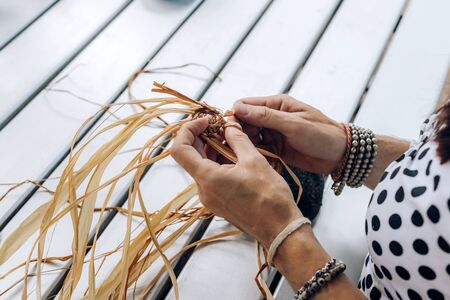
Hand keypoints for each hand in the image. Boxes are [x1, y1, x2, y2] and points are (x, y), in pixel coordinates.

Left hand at [170, 117, 301, 248]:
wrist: (280, 228)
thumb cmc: (270, 197)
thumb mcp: (254, 160)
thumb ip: (237, 139)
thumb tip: (229, 126)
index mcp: (207, 178)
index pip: (180, 149)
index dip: (187, 130)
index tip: (204, 121)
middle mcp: (203, 190)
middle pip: (190, 157)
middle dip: (202, 138)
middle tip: (220, 126)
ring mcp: (210, 199)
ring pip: (202, 167)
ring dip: (212, 150)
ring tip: (232, 140)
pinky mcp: (218, 203)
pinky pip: (211, 178)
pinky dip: (218, 163)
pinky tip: (235, 157)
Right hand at [233, 95, 346, 173]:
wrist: (341, 155)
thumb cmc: (322, 135)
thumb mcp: (294, 125)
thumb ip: (266, 117)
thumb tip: (238, 108)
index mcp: (276, 104)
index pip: (245, 105)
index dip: (235, 116)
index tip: (230, 131)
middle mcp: (272, 117)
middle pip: (245, 122)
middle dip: (238, 133)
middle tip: (235, 147)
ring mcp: (274, 133)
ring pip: (249, 137)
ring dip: (245, 145)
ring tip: (242, 156)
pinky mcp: (276, 148)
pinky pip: (258, 149)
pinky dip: (254, 154)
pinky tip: (252, 160)